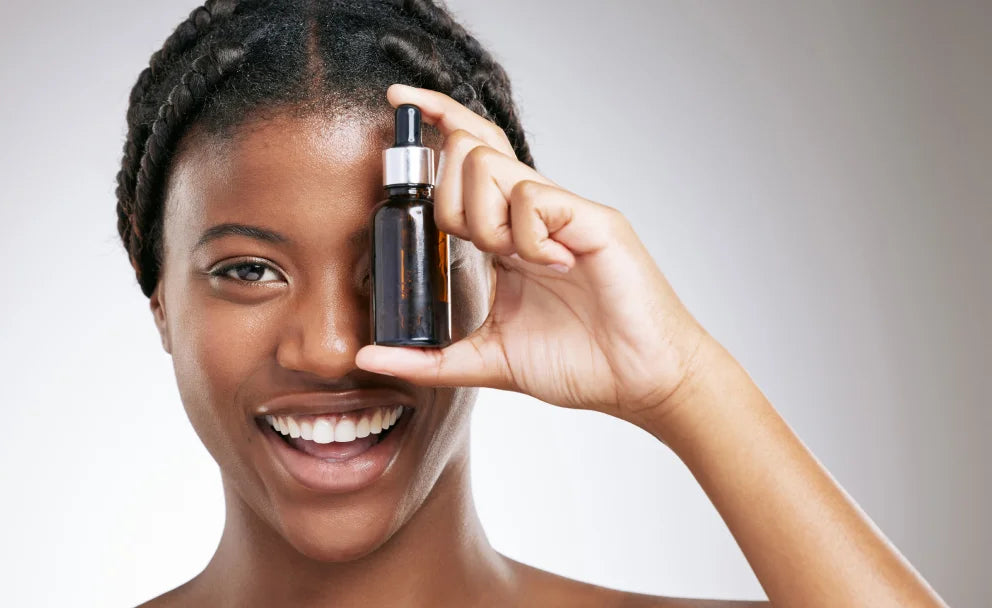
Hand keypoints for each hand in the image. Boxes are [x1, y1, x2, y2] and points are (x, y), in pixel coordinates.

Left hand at [355, 83, 712, 425]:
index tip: (400, 100)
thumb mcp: (487, 360)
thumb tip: (368, 357)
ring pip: (491, 166)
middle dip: (451, 199)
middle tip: (482, 248)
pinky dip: (526, 236)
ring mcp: (563, 212)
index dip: (435, 123)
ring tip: (518, 261)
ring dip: (485, 220)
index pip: (466, 158)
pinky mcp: (592, 221)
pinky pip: (534, 198)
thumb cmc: (579, 363)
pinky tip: (551, 265)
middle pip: (469, 152)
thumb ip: (430, 357)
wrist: (638, 383)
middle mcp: (534, 213)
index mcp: (509, 234)